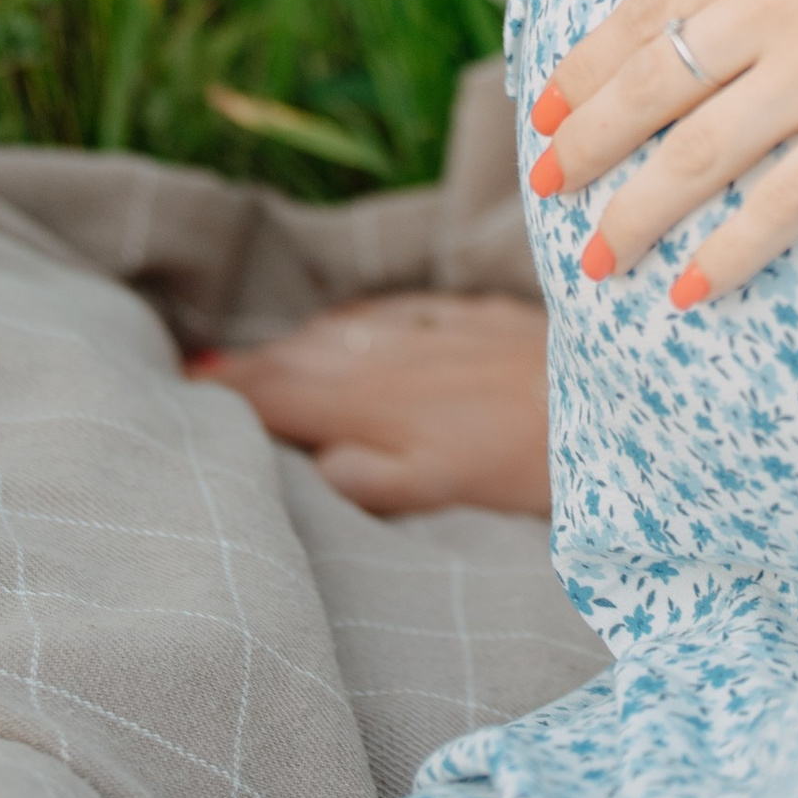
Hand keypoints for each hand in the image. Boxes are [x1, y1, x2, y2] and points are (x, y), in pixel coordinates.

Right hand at [187, 292, 551, 515]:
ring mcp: (435, 327)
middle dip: (249, 367)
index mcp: (370, 402)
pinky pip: (394, 307)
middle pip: (301, 354)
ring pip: (343, 327)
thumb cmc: (526, 467)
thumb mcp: (434, 490)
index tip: (178, 394)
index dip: (227, 393)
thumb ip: (360, 477)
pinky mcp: (475, 314)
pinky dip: (355, 317)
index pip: (277, 391)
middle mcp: (392, 352)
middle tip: (200, 377)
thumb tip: (302, 457)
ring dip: (295, 342)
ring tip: (260, 358)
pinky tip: (351, 321)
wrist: (619, 395)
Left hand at [529, 0, 797, 307]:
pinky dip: (730, 251)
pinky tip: (693, 290)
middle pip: (652, 85)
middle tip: (544, 181)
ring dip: (635, 212)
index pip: (649, 3)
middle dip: (587, 141)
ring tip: (594, 256)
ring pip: (697, 155)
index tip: (546, 100)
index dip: (589, 61)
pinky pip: (782, 202)